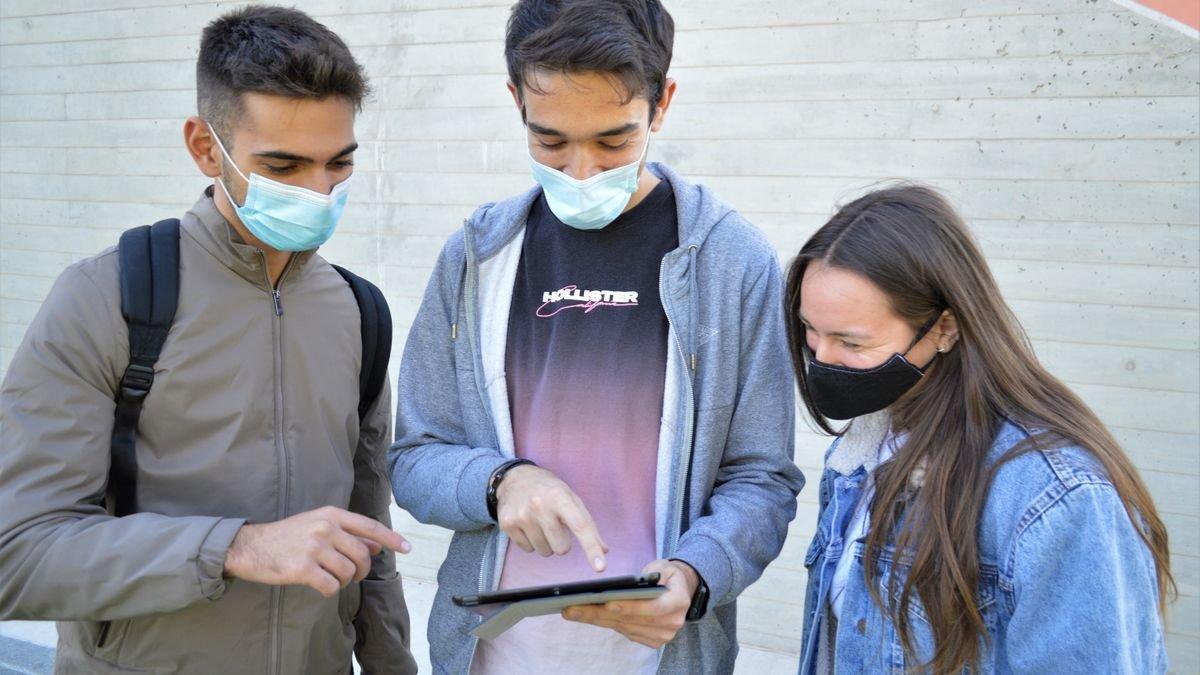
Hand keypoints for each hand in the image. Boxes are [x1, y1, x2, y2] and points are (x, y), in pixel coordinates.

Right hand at [223, 506, 410, 597]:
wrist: (251, 546)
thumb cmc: (288, 536)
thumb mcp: (319, 525)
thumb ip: (348, 534)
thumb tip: (376, 546)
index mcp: (332, 514)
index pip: (370, 527)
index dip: (392, 538)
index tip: (408, 548)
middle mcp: (326, 528)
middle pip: (363, 555)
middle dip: (362, 570)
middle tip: (352, 575)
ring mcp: (315, 547)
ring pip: (349, 573)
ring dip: (343, 581)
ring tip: (329, 577)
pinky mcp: (303, 568)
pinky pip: (331, 586)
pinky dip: (329, 590)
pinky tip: (319, 585)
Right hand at [496, 464, 608, 571]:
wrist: (515, 478)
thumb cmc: (549, 490)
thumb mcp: (571, 498)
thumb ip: (588, 524)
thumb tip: (604, 550)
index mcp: (560, 497)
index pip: (580, 526)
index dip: (592, 548)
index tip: (601, 567)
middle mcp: (540, 506)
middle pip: (561, 548)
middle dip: (561, 541)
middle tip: (554, 524)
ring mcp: (522, 516)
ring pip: (544, 551)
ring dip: (545, 542)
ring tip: (539, 522)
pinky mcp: (507, 524)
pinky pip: (528, 550)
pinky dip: (530, 541)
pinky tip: (527, 524)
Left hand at [562, 559, 698, 647]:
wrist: (679, 590)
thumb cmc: (666, 575)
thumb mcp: (662, 566)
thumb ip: (648, 575)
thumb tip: (624, 585)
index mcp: (678, 602)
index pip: (653, 608)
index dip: (630, 607)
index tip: (607, 603)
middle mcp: (672, 623)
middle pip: (631, 620)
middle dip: (600, 613)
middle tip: (573, 607)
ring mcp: (662, 635)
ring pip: (623, 628)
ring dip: (596, 619)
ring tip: (573, 611)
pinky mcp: (652, 641)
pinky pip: (624, 632)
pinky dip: (605, 623)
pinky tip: (587, 616)